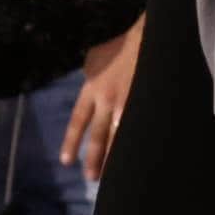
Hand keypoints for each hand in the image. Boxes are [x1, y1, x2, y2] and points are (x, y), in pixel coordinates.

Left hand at [64, 19, 138, 180]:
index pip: (79, 121)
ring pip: (120, 138)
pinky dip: (137, 145)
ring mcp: (129, 106)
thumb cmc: (119, 47)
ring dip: (116, 158)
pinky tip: (139, 158)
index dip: (72, 142)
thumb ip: (89, 78)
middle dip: (95, 159)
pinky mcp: (146, 107)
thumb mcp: (94, 59)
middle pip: (100, 137)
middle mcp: (109, 102)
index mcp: (93, 90)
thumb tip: (88, 89)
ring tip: (116, 176)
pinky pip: (140, 131)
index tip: (67, 161)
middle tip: (91, 177)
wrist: (147, 38)